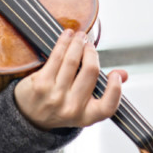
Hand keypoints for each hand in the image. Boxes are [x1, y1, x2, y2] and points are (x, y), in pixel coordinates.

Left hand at [13, 29, 127, 130]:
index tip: (115, 74)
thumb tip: (124, 74)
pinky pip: (56, 57)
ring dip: (78, 43)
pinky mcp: (41, 84)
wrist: (28, 116)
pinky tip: (67, 36)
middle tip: (89, 44)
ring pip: (72, 62)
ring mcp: (55, 96)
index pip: (108, 107)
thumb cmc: (59, 107)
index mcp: (86, 117)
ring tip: (80, 36)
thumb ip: (104, 92)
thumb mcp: (82, 107)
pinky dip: (64, 43)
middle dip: (91, 52)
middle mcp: (71, 108)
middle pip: (90, 72)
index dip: (115, 89)